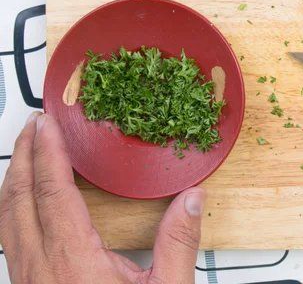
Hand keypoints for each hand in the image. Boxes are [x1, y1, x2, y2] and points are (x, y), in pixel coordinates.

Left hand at [0, 113, 206, 283]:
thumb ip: (179, 242)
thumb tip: (192, 199)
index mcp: (73, 261)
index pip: (51, 193)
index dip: (47, 154)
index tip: (48, 125)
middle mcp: (41, 268)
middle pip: (16, 199)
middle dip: (21, 156)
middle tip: (32, 126)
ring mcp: (30, 280)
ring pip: (5, 219)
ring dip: (12, 180)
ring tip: (25, 153)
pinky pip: (9, 237)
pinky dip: (13, 206)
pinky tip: (26, 203)